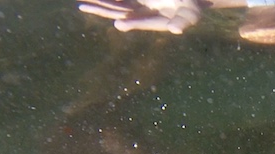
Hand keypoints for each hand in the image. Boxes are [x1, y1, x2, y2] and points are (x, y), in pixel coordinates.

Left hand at [77, 0, 202, 33]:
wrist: (188, 2)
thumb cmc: (192, 7)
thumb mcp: (192, 14)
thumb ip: (185, 21)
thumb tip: (176, 30)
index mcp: (156, 21)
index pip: (142, 21)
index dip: (132, 22)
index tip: (119, 23)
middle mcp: (144, 15)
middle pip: (122, 13)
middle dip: (104, 10)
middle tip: (85, 8)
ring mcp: (138, 7)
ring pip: (116, 5)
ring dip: (100, 4)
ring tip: (82, 5)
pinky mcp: (135, 1)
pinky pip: (119, 0)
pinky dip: (108, 0)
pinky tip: (93, 0)